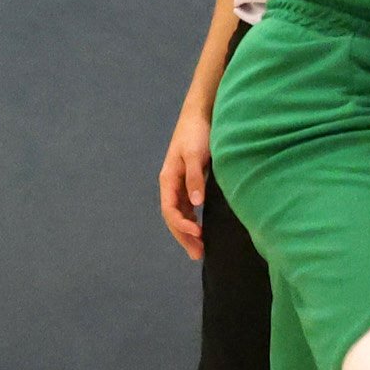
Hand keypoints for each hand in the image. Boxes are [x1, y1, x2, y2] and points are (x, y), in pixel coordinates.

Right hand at [157, 110, 214, 259]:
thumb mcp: (196, 154)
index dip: (182, 226)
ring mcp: (179, 183)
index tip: (199, 236)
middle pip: (173, 216)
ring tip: (200, 248)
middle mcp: (171, 184)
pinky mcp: (190, 181)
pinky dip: (192, 220)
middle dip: (184, 237)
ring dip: (187, 232)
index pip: (170, 210)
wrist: (201, 114)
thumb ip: (194, 178)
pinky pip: (187, 207)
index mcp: (168, 179)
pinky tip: (201, 229)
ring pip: (180, 213)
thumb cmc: (196, 133)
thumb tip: (195, 204)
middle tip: (198, 254)